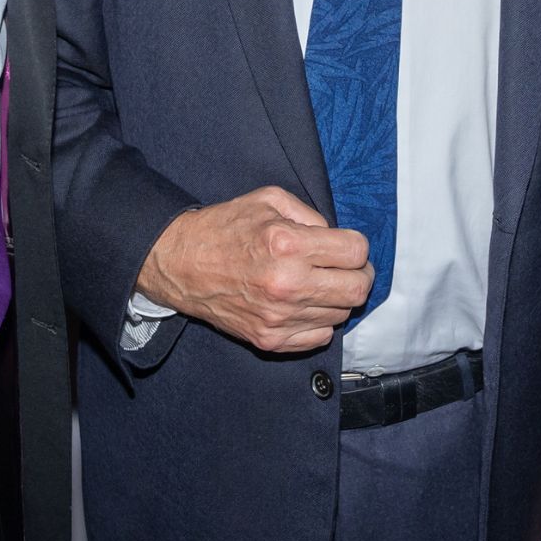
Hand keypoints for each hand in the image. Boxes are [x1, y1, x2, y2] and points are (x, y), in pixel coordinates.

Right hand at [135, 186, 371, 353]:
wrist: (181, 264)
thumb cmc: (224, 228)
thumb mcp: (269, 200)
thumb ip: (311, 215)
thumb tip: (337, 240)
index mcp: (287, 244)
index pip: (356, 252)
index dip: (356, 246)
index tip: (346, 246)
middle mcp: (286, 284)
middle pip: (357, 289)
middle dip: (360, 274)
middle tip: (346, 267)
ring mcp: (278, 317)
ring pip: (341, 314)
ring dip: (337, 297)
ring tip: (317, 282)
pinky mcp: (269, 339)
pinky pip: (320, 336)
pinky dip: (320, 319)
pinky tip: (304, 303)